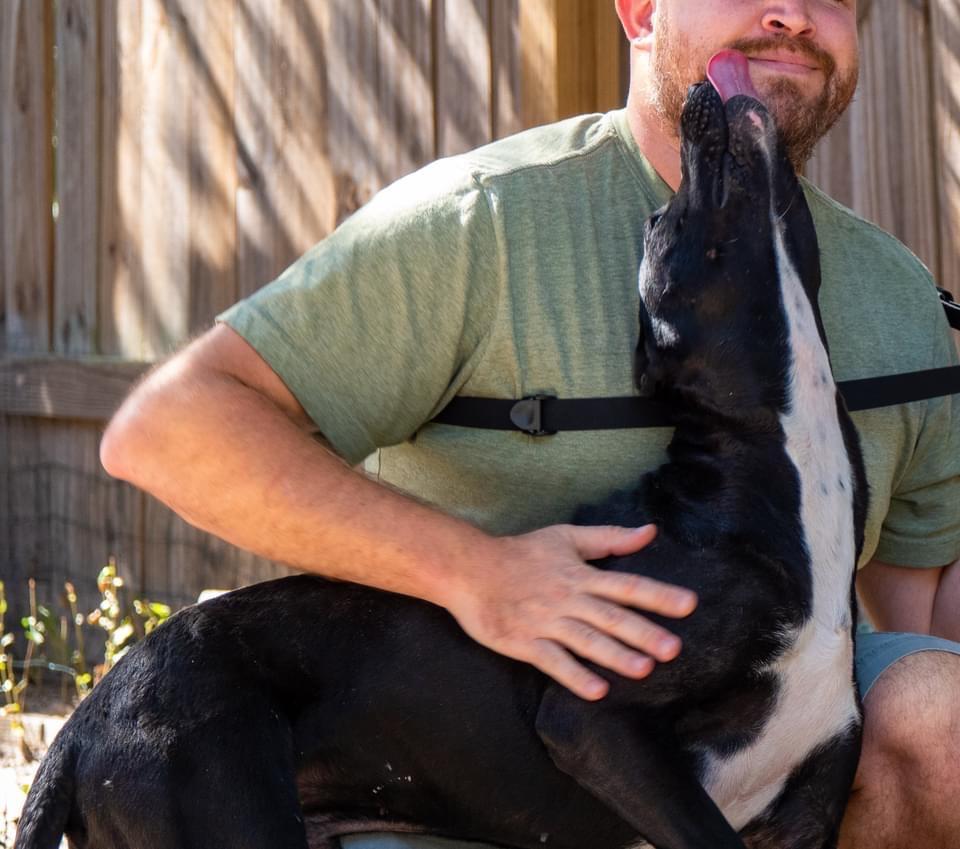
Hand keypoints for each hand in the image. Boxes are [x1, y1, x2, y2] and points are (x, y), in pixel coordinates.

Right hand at [447, 524, 696, 699]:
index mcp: (580, 574)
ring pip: (586, 639)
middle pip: (611, 616)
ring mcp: (546, 622)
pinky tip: (597, 690)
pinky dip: (574, 675)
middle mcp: (567, 598)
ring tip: (643, 669)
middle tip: (673, 649)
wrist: (470, 569)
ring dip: (615, 655)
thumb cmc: (521, 553)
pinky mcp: (524, 642)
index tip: (689, 604)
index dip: (658, 595)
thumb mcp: (566, 537)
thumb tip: (650, 532)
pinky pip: (553, 661)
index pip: (626, 584)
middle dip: (643, 632)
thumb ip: (609, 538)